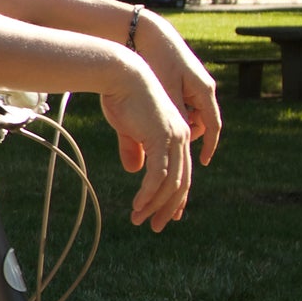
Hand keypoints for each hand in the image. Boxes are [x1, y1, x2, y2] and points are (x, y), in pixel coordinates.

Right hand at [97, 59, 195, 232]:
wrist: (120, 75)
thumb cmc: (122, 96)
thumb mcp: (128, 128)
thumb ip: (134, 149)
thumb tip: (135, 170)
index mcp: (177, 135)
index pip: (181, 172)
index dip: (175, 196)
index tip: (166, 214)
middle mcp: (181, 138)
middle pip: (181, 182)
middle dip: (167, 207)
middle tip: (155, 225)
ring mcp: (174, 138)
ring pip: (170, 182)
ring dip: (154, 204)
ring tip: (140, 219)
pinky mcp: (162, 138)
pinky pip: (158, 175)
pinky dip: (148, 193)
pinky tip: (139, 205)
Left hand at [134, 16, 222, 166]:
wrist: (149, 33)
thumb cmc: (157, 60)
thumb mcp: (165, 91)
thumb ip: (172, 116)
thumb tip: (176, 143)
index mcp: (204, 91)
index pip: (213, 126)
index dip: (209, 146)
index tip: (202, 163)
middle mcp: (202, 88)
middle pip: (199, 123)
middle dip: (187, 135)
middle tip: (166, 144)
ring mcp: (192, 84)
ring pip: (189, 114)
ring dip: (177, 124)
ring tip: (154, 128)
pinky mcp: (180, 81)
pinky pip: (180, 104)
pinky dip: (170, 113)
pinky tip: (150, 115)